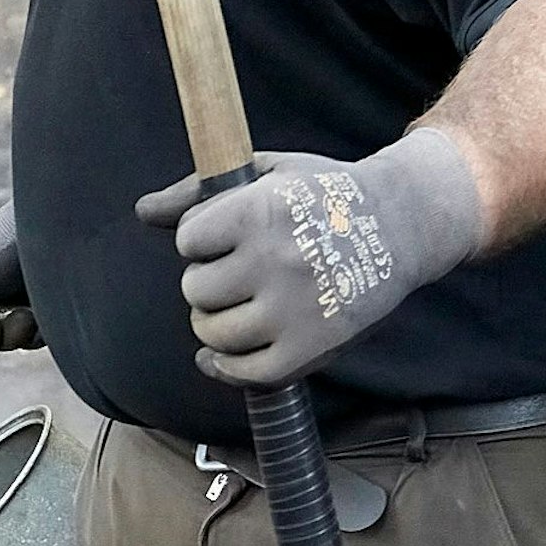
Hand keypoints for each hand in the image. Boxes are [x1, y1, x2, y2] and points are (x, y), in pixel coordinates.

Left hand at [135, 127, 482, 385]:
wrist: (402, 223)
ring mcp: (295, 309)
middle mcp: (276, 262)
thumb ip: (197, 194)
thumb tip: (142, 211)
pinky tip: (223, 352)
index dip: (200, 238)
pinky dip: (226, 366)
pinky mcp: (312, 346)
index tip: (222, 236)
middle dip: (206, 280)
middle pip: (196, 288)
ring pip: (212, 331)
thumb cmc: (324, 194)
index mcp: (261, 214)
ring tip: (237, 304)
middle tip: (235, 272)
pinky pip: (247, 372)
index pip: (188, 239)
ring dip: (213, 321)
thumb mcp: (265, 174)